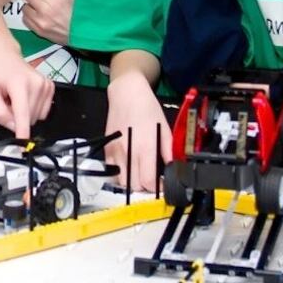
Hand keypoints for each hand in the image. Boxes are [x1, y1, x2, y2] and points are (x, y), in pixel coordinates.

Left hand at [0, 38, 53, 137]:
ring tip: (13, 97)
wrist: (3, 52)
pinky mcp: (50, 87)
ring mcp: (46, 85)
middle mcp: (36, 84)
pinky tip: (23, 97)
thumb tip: (13, 126)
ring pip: (36, 117)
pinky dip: (31, 109)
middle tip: (6, 101)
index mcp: (19, 84)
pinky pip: (42, 111)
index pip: (23, 113)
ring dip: (23, 113)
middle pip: (28, 118)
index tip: (24, 147)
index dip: (23, 132)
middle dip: (16, 117)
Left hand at [22, 0, 74, 45]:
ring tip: (39, 7)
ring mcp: (40, 23)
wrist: (82, 33)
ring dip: (29, 6)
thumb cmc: (77, 13)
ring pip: (24, 9)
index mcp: (53, 0)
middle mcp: (44, 12)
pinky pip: (25, 20)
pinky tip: (38, 15)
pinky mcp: (38, 32)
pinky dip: (29, 16)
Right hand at [105, 73, 170, 192]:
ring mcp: (116, 151)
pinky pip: (112, 171)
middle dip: (145, 187)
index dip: (157, 188)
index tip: (162, 184)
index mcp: (146, 147)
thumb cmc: (148, 109)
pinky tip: (129, 168)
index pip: (148, 181)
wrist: (127, 94)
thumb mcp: (165, 128)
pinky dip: (120, 175)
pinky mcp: (107, 149)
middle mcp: (129, 152)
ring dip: (132, 182)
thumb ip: (168, 151)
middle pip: (135, 185)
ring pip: (122, 182)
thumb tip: (174, 167)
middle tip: (152, 180)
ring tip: (140, 175)